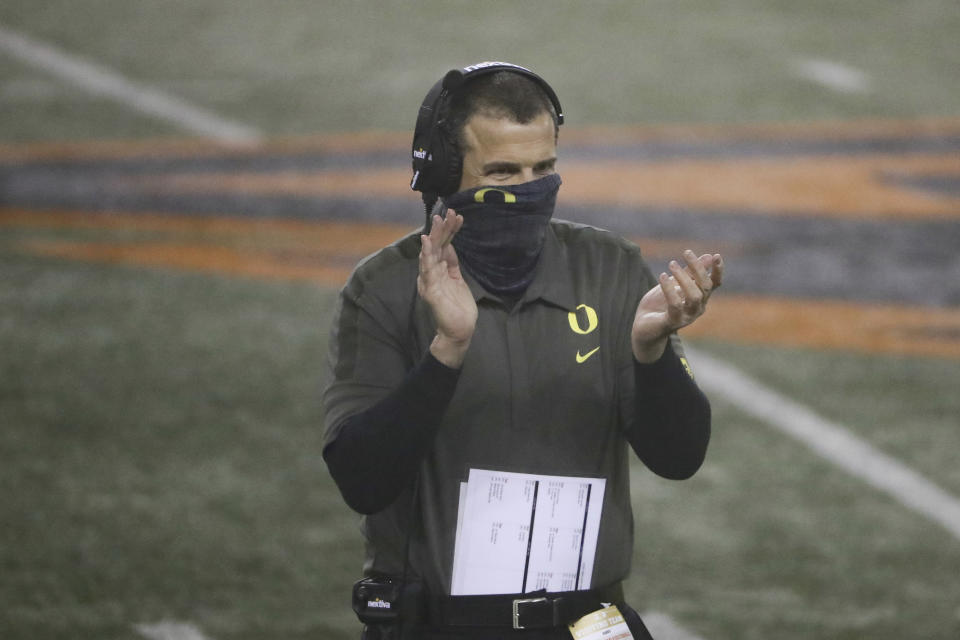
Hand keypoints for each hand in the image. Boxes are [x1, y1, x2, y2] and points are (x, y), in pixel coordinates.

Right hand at [418, 211, 477, 366]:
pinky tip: (427, 242)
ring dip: (435, 236)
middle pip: (435, 246)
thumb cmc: (458, 307)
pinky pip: (427, 270)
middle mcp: (430, 273)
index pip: (443, 246)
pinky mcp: (430, 290)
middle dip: (441, 229)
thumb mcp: (456, 279)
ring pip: (430, 254)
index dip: (449, 231)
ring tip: (439, 221)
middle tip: (447, 212)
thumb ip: (451, 263)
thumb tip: (449, 245)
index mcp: (438, 270)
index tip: (457, 216)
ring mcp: (429, 281)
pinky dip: (426, 255)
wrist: (459, 330)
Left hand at [631, 250, 723, 362]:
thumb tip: (708, 256)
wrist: (643, 326)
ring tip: (671, 263)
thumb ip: (690, 272)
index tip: (717, 255)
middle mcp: (697, 308)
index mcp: (700, 297)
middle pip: (705, 287)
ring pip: (694, 296)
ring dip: (684, 278)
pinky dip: (669, 288)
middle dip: (697, 268)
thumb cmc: (661, 304)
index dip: (718, 271)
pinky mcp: (672, 322)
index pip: (715, 284)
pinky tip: (662, 276)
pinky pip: (675, 304)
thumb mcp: (675, 283)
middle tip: (686, 253)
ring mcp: (687, 317)